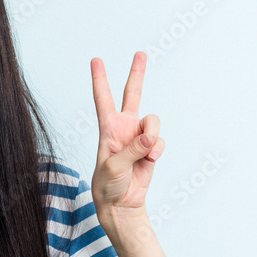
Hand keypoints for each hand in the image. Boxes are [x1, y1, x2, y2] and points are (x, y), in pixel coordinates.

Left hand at [88, 51, 164, 214]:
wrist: (121, 203)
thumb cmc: (108, 185)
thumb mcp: (114, 167)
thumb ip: (132, 150)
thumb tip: (150, 138)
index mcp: (108, 128)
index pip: (102, 99)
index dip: (99, 79)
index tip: (96, 60)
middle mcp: (124, 128)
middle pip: (132, 95)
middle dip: (136, 74)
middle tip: (140, 53)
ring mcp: (139, 136)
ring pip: (153, 121)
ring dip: (153, 134)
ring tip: (145, 153)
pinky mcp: (151, 148)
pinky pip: (160, 142)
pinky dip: (156, 152)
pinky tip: (148, 162)